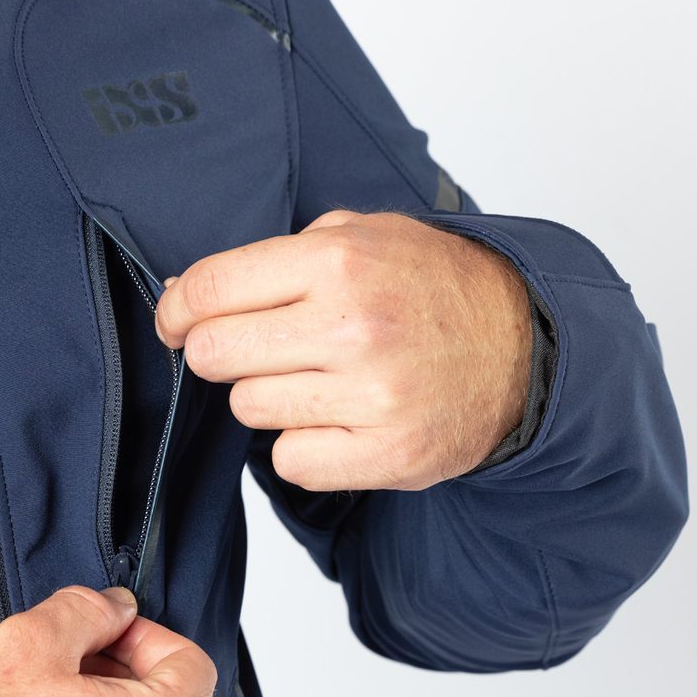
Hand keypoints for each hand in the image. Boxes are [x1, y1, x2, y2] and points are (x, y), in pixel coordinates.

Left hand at [155, 210, 531, 489]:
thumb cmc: (429, 289)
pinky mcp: (387, 453)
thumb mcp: (363, 235)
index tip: (174, 321)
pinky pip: (289, 460)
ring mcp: (373, 395)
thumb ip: (275, 258)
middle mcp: (354, 325)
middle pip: (213, 353)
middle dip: (217, 353)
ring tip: (315, 381)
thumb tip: (185, 297)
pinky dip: (300, 445)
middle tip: (250, 351)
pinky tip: (334, 421)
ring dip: (267, 397)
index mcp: (339, 260)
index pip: (210, 288)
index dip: (176, 309)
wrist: (521, 346)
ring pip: (248, 408)